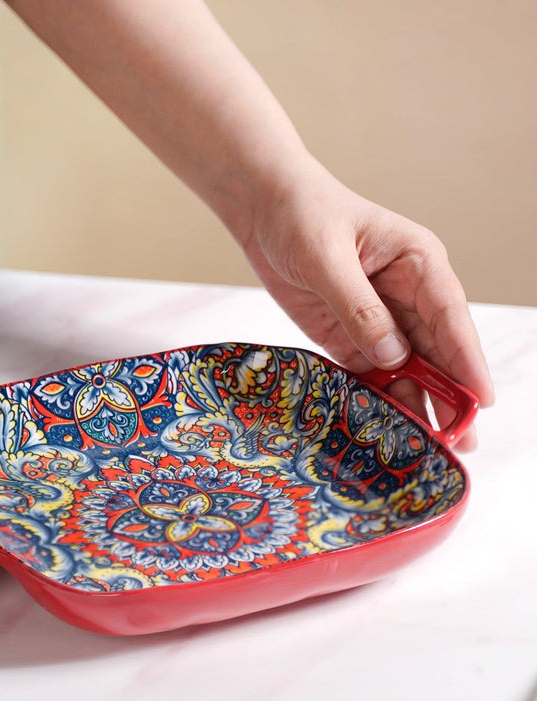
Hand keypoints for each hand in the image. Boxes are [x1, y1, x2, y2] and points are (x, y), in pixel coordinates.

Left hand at [242, 161, 494, 449]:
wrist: (263, 210)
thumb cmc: (302, 214)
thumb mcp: (328, 257)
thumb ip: (359, 307)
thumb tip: (393, 357)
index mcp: (417, 263)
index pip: (450, 317)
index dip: (467, 360)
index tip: (481, 398)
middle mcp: (406, 295)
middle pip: (435, 352)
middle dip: (450, 395)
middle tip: (461, 441)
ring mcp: (377, 319)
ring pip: (406, 368)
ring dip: (417, 403)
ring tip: (430, 446)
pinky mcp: (347, 335)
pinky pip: (369, 372)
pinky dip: (378, 397)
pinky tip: (385, 426)